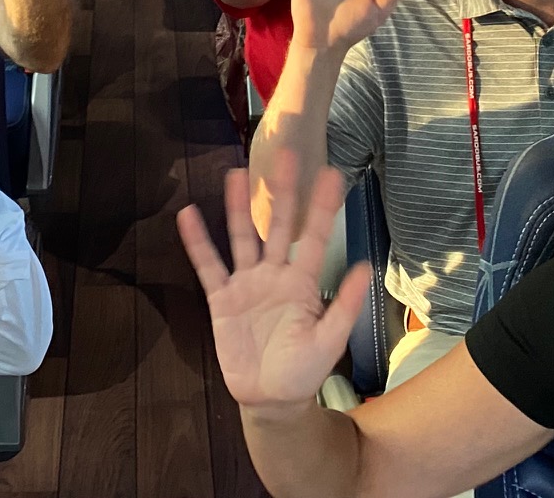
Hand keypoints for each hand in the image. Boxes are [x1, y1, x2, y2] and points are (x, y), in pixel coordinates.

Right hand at [177, 159, 370, 410]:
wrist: (270, 399)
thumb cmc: (304, 370)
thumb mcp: (329, 340)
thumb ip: (344, 304)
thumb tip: (364, 267)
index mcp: (303, 282)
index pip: (314, 237)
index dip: (322, 207)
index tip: (331, 173)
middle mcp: (274, 274)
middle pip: (278, 226)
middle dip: (282, 192)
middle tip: (284, 154)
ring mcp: (246, 284)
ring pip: (242, 237)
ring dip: (239, 208)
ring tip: (236, 175)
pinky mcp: (222, 299)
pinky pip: (209, 265)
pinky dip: (198, 242)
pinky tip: (189, 215)